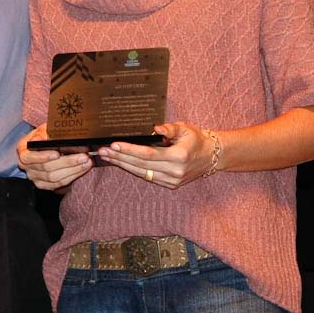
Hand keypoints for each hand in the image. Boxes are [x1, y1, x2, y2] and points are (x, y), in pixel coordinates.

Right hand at [17, 123, 92, 190]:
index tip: (57, 153)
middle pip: (46, 168)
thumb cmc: (44, 135)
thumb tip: (44, 139)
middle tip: (83, 156)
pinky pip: (59, 184)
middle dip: (67, 162)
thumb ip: (45, 133)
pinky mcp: (44, 184)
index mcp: (23, 151)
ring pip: (54, 178)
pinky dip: (72, 176)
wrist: (43, 146)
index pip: (30, 157)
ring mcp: (35, 177)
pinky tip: (82, 169)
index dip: (43, 156)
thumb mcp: (43, 129)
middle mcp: (26, 166)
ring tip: (87, 162)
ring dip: (73, 170)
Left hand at [97, 122, 220, 189]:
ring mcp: (172, 180)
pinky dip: (133, 169)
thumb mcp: (185, 128)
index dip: (129, 150)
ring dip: (123, 165)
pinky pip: (147, 177)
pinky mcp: (170, 184)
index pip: (148, 154)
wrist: (212, 156)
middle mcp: (174, 171)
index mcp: (178, 156)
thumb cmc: (197, 139)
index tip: (113, 145)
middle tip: (102, 152)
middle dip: (119, 158)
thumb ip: (169, 128)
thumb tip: (155, 128)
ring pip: (142, 173)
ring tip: (107, 157)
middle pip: (141, 165)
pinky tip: (121, 163)